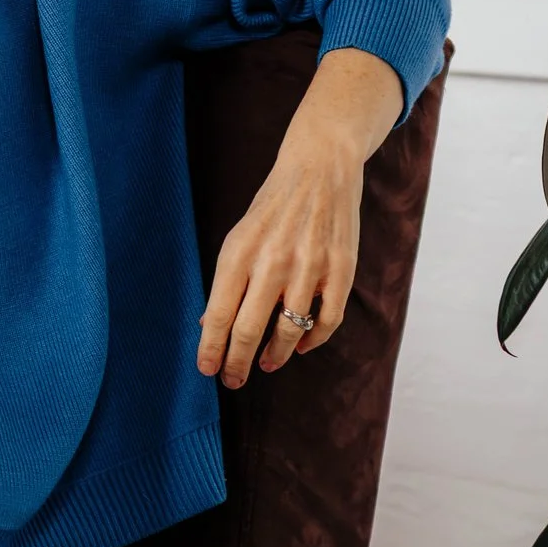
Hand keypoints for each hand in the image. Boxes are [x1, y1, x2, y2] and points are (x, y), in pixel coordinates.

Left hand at [196, 49, 400, 388]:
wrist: (320, 166)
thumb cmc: (272, 206)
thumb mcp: (239, 236)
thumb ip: (226, 281)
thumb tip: (209, 327)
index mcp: (240, 252)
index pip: (218, 315)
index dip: (210, 350)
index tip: (207, 371)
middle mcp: (273, 261)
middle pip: (248, 330)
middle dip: (236, 363)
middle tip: (232, 380)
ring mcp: (310, 267)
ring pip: (288, 332)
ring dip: (274, 356)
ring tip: (265, 365)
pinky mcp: (340, 269)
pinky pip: (327, 321)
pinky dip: (312, 341)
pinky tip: (301, 347)